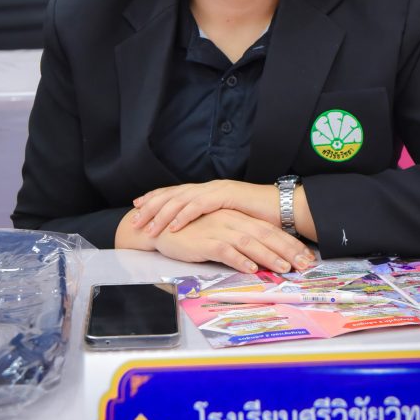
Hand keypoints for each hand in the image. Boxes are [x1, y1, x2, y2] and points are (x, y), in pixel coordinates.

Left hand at [132, 180, 277, 234]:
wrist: (284, 209)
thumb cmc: (260, 219)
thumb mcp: (228, 221)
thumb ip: (212, 222)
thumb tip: (196, 231)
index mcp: (208, 192)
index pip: (176, 193)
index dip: (156, 199)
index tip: (138, 206)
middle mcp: (209, 187)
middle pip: (173, 194)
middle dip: (151, 206)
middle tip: (134, 217)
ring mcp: (217, 190)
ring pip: (181, 199)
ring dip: (162, 213)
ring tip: (147, 225)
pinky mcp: (226, 196)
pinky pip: (199, 206)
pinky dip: (183, 216)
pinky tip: (171, 226)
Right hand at [152, 209, 313, 273]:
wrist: (161, 228)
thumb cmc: (192, 232)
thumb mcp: (220, 232)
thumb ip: (241, 240)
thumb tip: (264, 257)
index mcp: (237, 217)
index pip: (269, 229)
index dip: (289, 243)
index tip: (306, 257)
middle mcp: (231, 220)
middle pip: (265, 234)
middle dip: (287, 250)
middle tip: (305, 264)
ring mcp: (218, 228)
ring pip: (249, 242)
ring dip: (269, 256)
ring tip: (284, 268)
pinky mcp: (204, 240)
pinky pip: (225, 250)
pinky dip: (240, 259)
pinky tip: (252, 268)